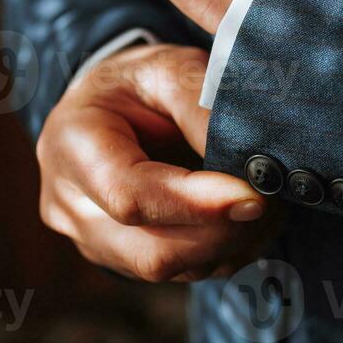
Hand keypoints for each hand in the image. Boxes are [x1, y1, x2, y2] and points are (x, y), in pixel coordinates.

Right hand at [36, 43, 278, 281]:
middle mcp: (70, 206)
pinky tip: (246, 217)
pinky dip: (226, 251)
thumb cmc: (140, 82)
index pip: (130, 197)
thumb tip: (247, 161)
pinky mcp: (123, 260)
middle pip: (151, 252)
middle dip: (223, 233)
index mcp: (72, 147)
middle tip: (271, 199)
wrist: (113, 104)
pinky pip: (183, 273)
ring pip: (173, 270)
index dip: (197, 205)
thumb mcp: (167, 69)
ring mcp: (93, 241)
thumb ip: (201, 107)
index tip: (254, 196)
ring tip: (267, 200)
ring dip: (232, 244)